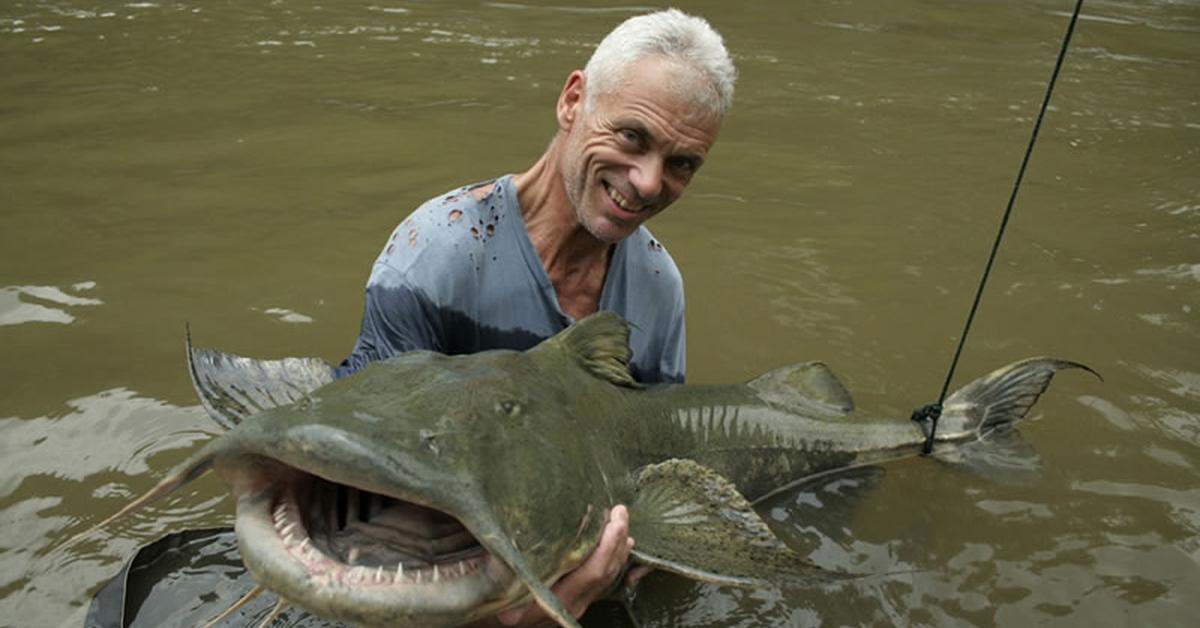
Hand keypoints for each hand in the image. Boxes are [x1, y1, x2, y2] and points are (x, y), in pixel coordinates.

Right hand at [496, 504, 650, 625]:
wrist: (495, 627)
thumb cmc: (492, 603)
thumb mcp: (497, 584)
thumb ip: (510, 565)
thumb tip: (512, 538)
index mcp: (552, 598)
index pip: (592, 571)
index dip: (607, 544)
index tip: (614, 519)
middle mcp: (568, 605)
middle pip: (605, 572)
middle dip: (617, 539)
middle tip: (620, 510)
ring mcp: (574, 607)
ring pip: (607, 578)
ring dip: (618, 550)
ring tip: (623, 524)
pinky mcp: (575, 604)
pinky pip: (601, 582)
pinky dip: (612, 561)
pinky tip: (618, 547)